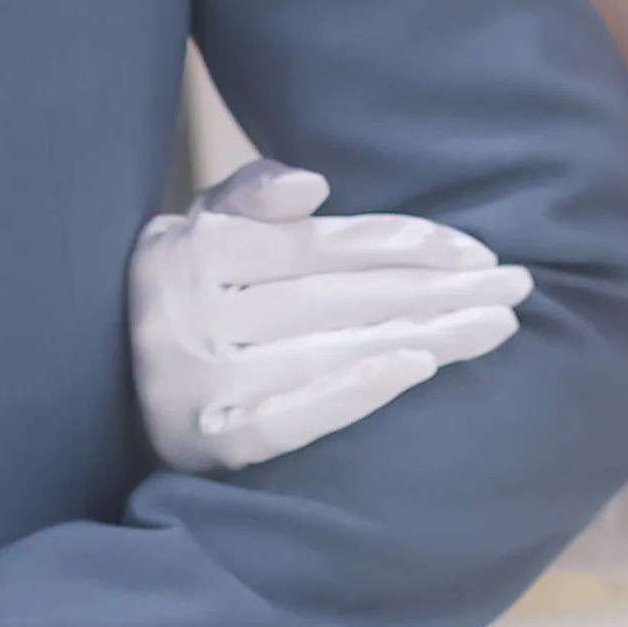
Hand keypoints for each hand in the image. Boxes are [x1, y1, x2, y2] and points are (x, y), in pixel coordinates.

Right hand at [131, 161, 532, 472]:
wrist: (109, 400)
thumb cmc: (184, 302)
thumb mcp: (198, 230)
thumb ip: (250, 193)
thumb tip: (314, 186)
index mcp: (194, 247)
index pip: (323, 244)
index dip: (406, 244)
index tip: (478, 254)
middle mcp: (191, 309)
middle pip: (340, 296)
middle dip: (436, 290)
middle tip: (518, 287)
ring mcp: (198, 380)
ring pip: (332, 348)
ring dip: (425, 337)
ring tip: (496, 327)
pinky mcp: (210, 441)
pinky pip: (293, 414)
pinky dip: (355, 390)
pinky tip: (416, 369)